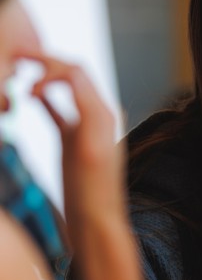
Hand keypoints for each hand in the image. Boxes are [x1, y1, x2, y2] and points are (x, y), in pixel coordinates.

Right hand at [23, 52, 123, 228]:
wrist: (96, 222)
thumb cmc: (94, 191)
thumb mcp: (89, 145)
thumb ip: (86, 109)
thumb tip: (72, 73)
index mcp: (103, 113)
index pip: (77, 71)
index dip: (50, 65)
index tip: (26, 74)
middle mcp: (99, 115)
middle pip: (72, 74)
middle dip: (46, 63)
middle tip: (19, 58)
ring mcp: (86, 127)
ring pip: (65, 90)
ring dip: (45, 77)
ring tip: (21, 70)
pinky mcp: (74, 141)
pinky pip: (59, 112)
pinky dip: (45, 100)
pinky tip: (30, 96)